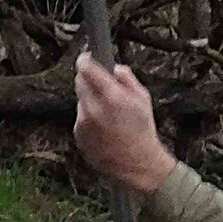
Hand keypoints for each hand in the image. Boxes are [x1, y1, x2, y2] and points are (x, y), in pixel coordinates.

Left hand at [74, 53, 176, 194]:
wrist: (136, 164)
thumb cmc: (142, 131)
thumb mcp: (143, 98)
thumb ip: (127, 78)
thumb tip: (114, 68)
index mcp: (111, 97)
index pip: (86, 68)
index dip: (86, 59)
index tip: (87, 57)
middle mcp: (93, 109)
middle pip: (79, 81)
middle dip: (88, 79)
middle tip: (101, 85)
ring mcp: (83, 123)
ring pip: (80, 100)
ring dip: (90, 100)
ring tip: (108, 113)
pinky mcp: (78, 135)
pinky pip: (80, 117)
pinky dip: (88, 117)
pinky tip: (103, 126)